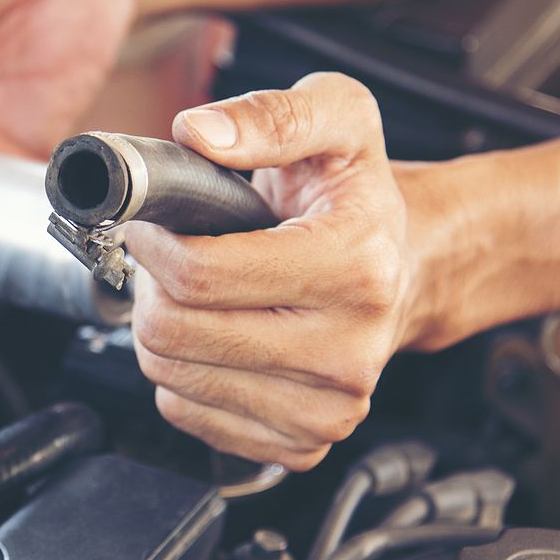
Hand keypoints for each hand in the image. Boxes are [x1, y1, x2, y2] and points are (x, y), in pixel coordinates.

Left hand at [124, 73, 416, 470]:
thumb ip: (270, 114)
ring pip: (173, 380)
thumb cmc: (357, 194)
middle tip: (174, 257)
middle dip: (153, 287)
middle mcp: (350, 348)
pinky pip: (190, 417)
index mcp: (357, 265)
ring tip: (201, 294)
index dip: (153, 243)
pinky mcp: (305, 445)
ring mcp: (329, 407)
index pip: (199, 275)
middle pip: (177, 333)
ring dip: (164, 330)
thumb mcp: (336, 116)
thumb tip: (200, 133)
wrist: (407, 265)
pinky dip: (184, 377)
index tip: (152, 224)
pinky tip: (219, 338)